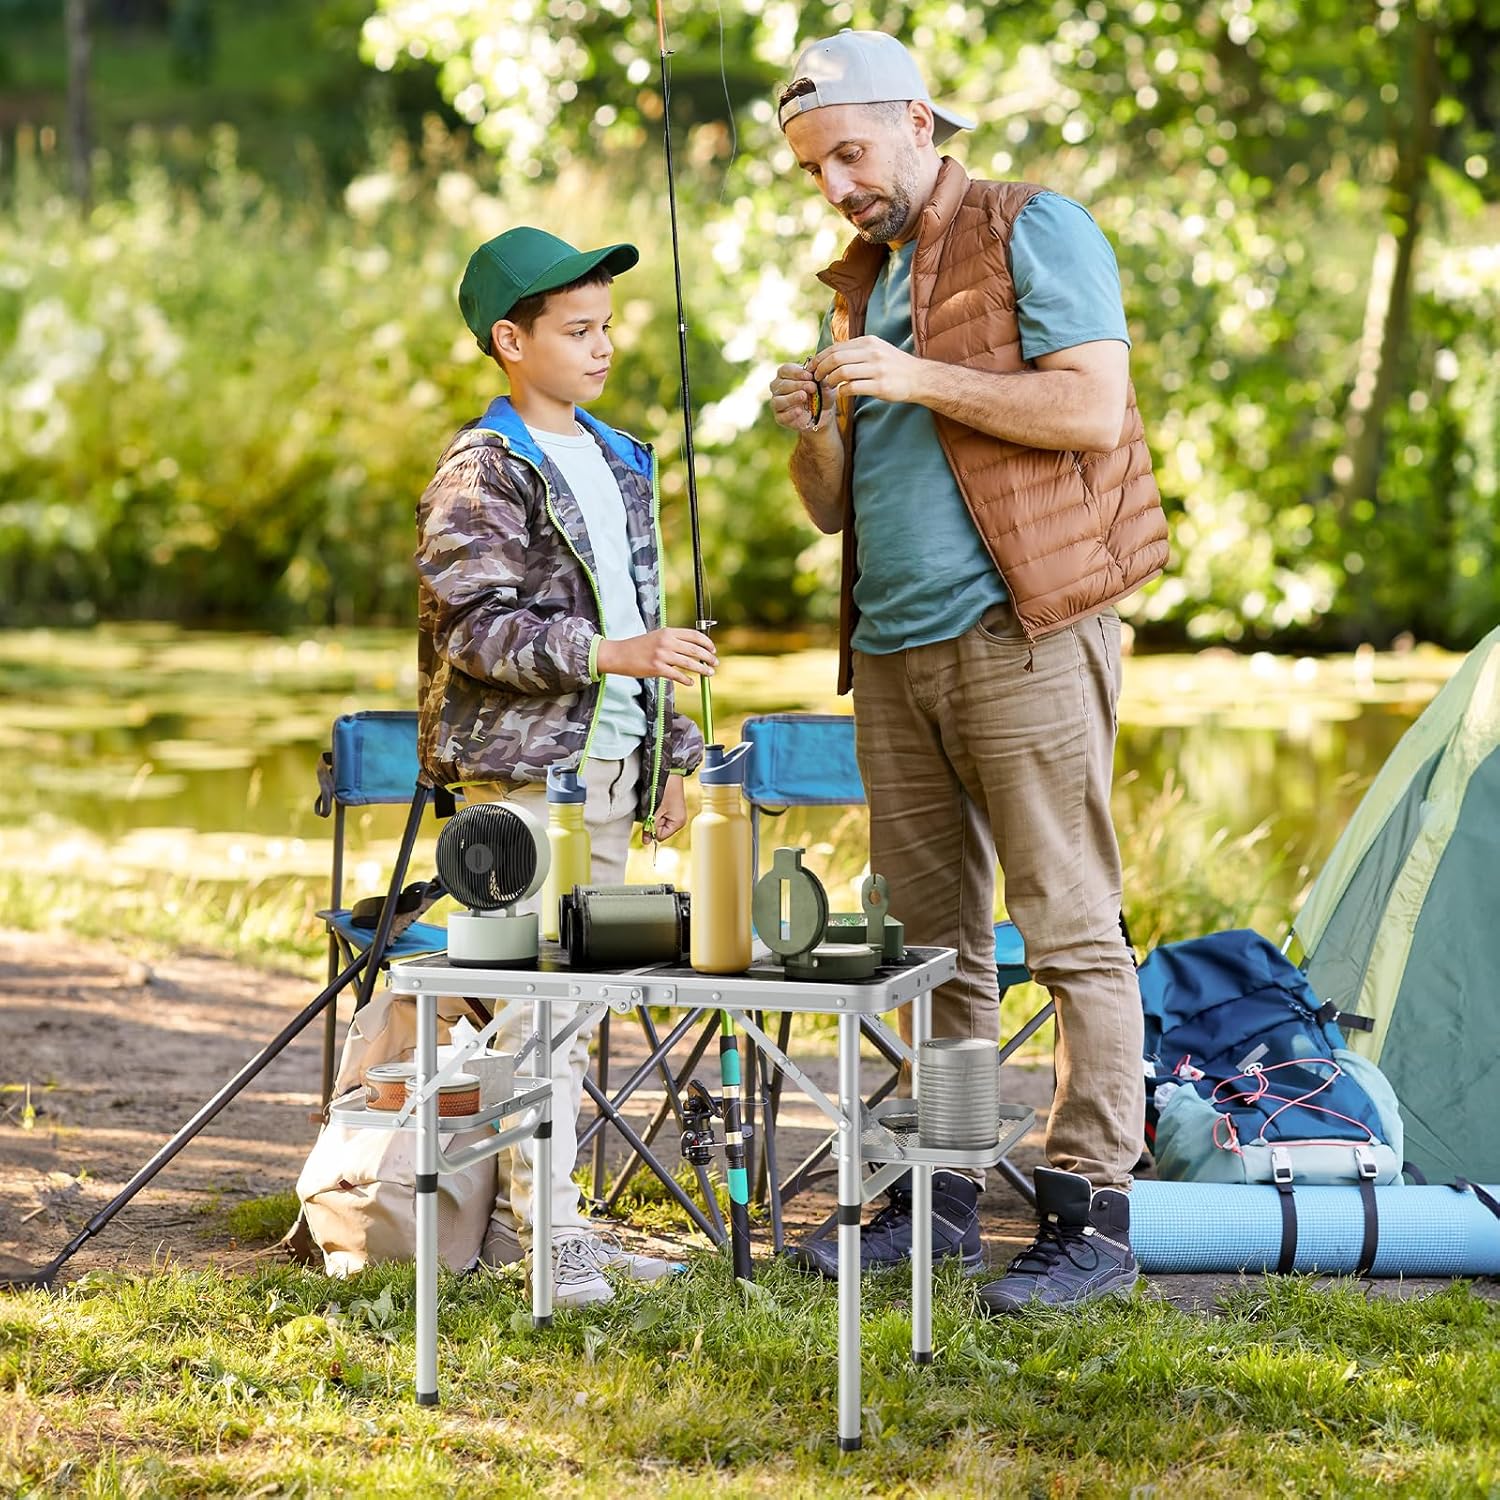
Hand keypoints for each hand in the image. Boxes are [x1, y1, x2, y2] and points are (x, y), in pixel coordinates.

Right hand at [595, 628, 716, 687]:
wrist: (618, 654)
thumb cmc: (637, 647)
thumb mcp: (656, 637)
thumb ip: (673, 640)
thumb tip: (692, 649)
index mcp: (668, 632)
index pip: (694, 635)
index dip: (707, 643)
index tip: (713, 650)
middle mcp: (666, 642)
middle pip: (695, 650)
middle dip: (708, 657)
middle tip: (715, 663)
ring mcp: (662, 655)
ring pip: (689, 663)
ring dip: (702, 669)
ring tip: (709, 673)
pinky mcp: (657, 668)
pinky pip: (677, 675)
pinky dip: (686, 680)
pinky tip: (691, 682)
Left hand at [646, 773, 686, 842]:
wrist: (669, 772)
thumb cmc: (664, 789)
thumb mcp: (654, 810)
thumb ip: (650, 826)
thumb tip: (646, 843)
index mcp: (678, 823)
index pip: (660, 836)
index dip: (651, 827)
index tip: (651, 814)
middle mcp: (678, 821)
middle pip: (659, 830)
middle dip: (652, 820)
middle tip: (654, 806)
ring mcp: (675, 815)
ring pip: (657, 822)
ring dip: (653, 814)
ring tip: (655, 803)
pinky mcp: (671, 808)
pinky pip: (659, 815)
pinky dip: (655, 810)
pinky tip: (656, 801)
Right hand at [770, 360, 833, 432]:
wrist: (823, 413)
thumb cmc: (821, 393)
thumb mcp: (824, 385)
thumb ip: (821, 379)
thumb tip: (817, 375)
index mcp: (785, 375)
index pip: (785, 370)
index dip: (797, 372)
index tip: (810, 376)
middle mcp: (778, 388)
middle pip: (781, 384)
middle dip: (797, 385)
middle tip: (812, 387)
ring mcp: (777, 403)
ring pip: (778, 400)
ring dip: (791, 398)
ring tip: (804, 396)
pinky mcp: (780, 418)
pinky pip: (781, 416)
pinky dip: (790, 413)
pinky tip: (799, 411)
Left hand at [810, 336, 923, 404]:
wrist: (920, 378)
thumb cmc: (895, 366)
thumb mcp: (877, 350)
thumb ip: (857, 351)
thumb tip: (832, 355)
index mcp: (868, 342)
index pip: (836, 348)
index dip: (820, 358)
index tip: (812, 367)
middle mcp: (872, 353)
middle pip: (836, 358)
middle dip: (821, 369)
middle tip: (815, 378)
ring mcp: (877, 369)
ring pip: (842, 372)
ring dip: (830, 381)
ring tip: (827, 386)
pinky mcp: (881, 386)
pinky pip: (853, 388)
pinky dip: (842, 391)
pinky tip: (840, 394)